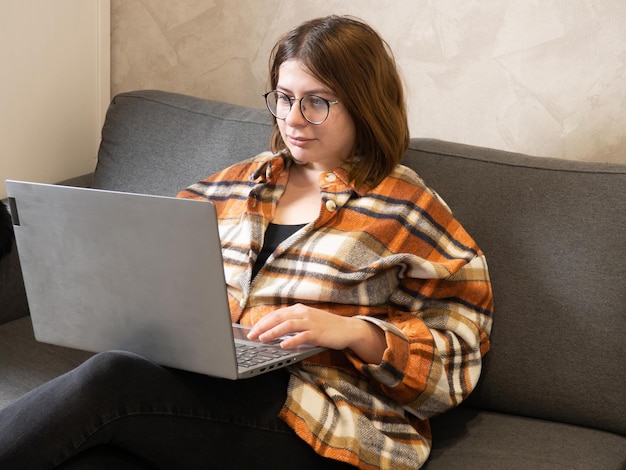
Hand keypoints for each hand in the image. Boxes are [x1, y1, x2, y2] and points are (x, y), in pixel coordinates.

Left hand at [247, 303, 386, 363]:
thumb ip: (293, 323)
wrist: (347, 329)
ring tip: (262, 339)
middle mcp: (303, 313)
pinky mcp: (318, 333)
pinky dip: (291, 340)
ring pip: (288, 325)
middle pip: (279, 317)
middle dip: (263, 326)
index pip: (276, 314)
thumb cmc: (326, 326)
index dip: (262, 321)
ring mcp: (311, 322)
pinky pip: (302, 336)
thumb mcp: (307, 320)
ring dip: (273, 332)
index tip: (252, 329)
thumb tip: (274, 330)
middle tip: (251, 335)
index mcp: (299, 309)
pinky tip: (283, 346)